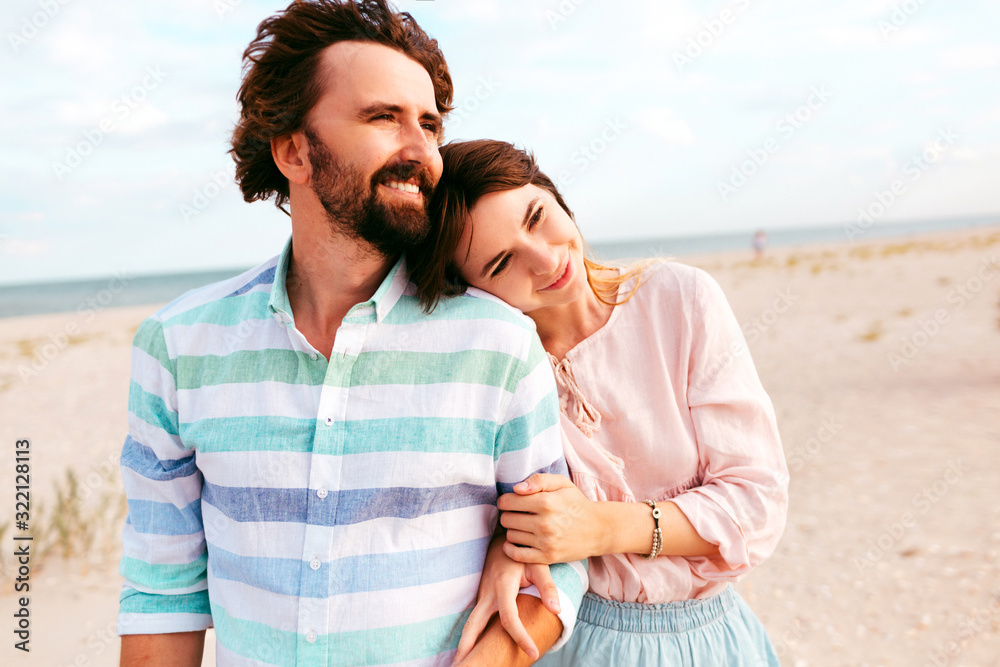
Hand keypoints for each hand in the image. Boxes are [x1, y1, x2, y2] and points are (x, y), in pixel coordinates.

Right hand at [454, 537, 560, 663]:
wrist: (503, 540)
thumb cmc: (522, 553)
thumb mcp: (538, 564)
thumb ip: (547, 586)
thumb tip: (556, 609)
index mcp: (503, 586)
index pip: (509, 618)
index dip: (520, 637)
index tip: (532, 653)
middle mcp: (487, 594)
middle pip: (474, 625)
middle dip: (467, 646)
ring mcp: (481, 596)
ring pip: (471, 623)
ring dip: (465, 644)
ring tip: (461, 664)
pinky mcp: (481, 598)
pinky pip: (475, 620)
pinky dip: (472, 636)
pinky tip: (472, 650)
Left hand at [498, 473, 600, 563]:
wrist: (598, 529)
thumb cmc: (576, 503)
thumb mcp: (562, 484)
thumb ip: (539, 480)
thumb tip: (516, 488)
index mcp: (546, 502)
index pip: (508, 502)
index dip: (505, 501)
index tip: (511, 502)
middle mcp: (545, 522)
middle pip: (506, 519)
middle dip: (509, 515)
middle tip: (518, 514)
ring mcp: (546, 542)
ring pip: (510, 536)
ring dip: (513, 531)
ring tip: (523, 526)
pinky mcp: (547, 557)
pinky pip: (517, 555)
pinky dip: (511, 549)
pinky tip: (516, 542)